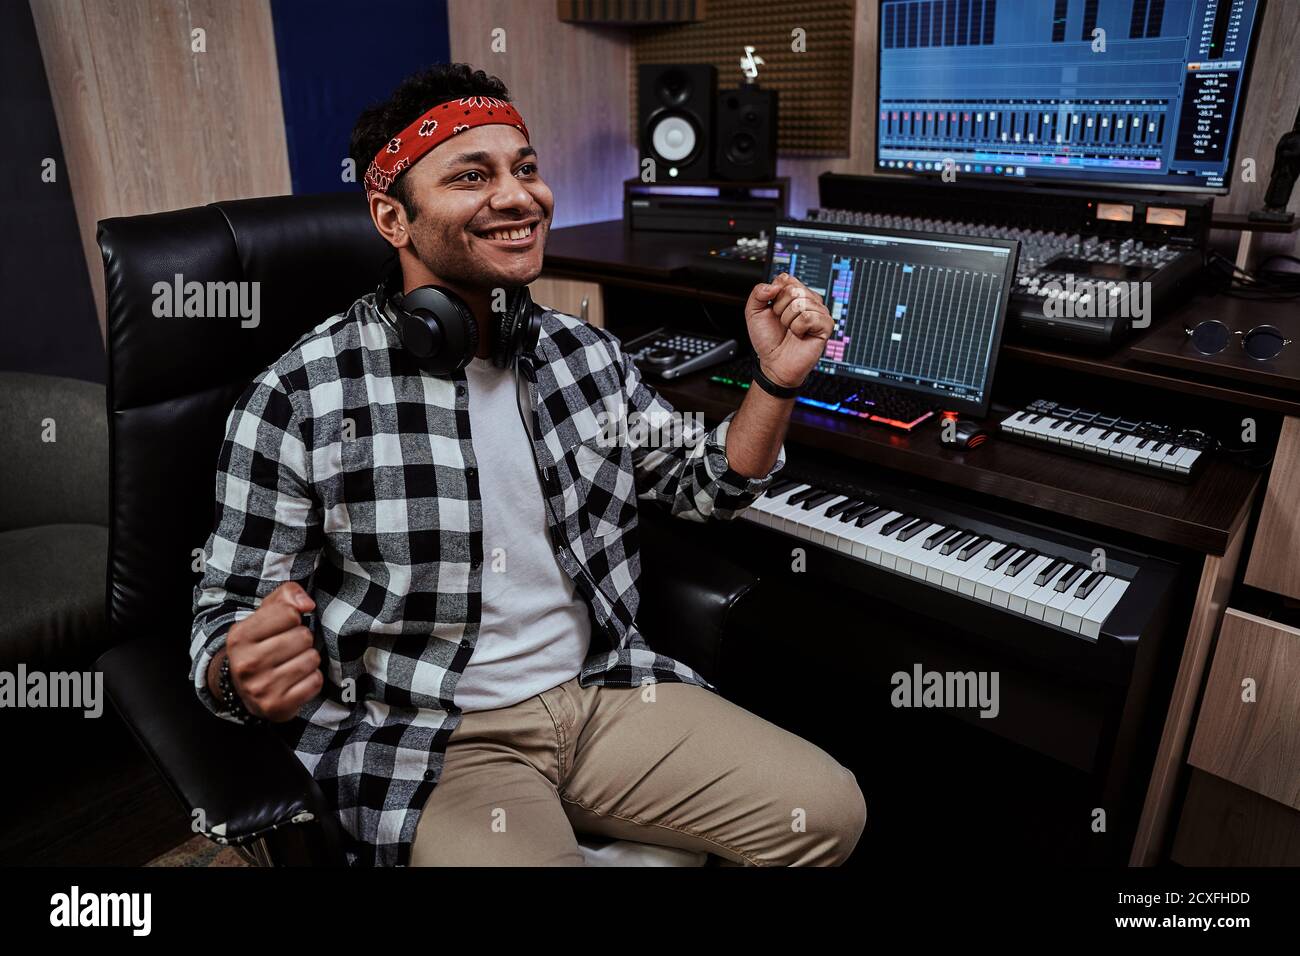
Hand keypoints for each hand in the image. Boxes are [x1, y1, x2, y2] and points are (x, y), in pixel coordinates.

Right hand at [221, 582, 322, 721]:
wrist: (245, 689)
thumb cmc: (261, 644)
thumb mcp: (265, 614)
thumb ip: (286, 595)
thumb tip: (307, 604)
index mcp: (240, 636)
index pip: (289, 613)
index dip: (293, 617)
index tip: (284, 626)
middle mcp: (246, 663)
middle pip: (303, 637)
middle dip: (302, 640)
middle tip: (289, 648)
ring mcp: (261, 688)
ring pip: (311, 659)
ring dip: (308, 659)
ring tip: (292, 663)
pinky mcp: (277, 706)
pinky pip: (315, 681)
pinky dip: (312, 679)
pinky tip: (296, 680)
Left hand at [743, 273, 832, 387]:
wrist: (773, 362)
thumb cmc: (767, 339)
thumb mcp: (753, 311)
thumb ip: (758, 292)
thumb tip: (775, 285)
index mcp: (795, 293)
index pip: (786, 279)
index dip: (774, 295)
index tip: (773, 310)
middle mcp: (809, 300)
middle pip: (793, 290)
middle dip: (780, 309)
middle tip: (782, 322)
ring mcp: (819, 312)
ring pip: (801, 303)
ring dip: (788, 320)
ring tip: (790, 329)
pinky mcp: (826, 325)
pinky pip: (809, 317)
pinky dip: (798, 328)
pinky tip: (800, 335)